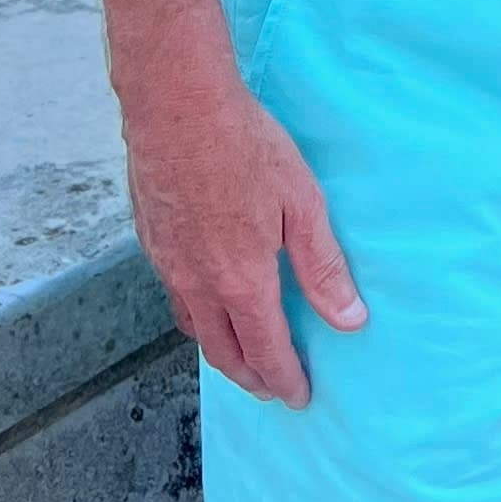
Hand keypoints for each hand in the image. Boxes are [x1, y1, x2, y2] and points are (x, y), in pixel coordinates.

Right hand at [122, 61, 363, 404]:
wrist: (177, 105)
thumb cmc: (244, 146)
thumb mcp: (302, 203)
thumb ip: (323, 267)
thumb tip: (349, 319)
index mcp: (241, 280)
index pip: (265, 351)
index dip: (284, 379)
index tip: (299, 397)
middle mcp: (198, 283)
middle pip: (223, 352)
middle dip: (250, 377)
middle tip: (272, 388)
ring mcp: (168, 263)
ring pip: (194, 327)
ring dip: (220, 350)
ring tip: (241, 354)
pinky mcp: (151, 240)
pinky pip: (174, 295)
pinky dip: (196, 314)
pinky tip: (207, 299)